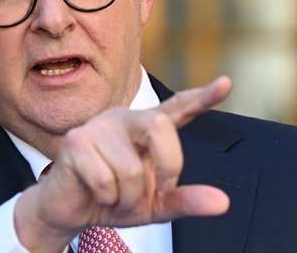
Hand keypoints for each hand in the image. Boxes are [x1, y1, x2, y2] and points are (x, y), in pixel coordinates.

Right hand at [13, 76, 232, 251]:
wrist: (70, 212)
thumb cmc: (114, 200)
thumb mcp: (156, 205)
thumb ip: (187, 200)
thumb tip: (222, 203)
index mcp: (147, 128)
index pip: (179, 108)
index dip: (203, 96)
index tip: (226, 83)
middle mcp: (125, 119)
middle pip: (160, 127)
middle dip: (167, 165)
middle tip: (158, 190)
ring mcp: (98, 127)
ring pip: (132, 169)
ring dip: (129, 198)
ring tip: (116, 198)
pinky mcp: (76, 142)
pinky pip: (107, 180)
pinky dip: (107, 199)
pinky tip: (96, 194)